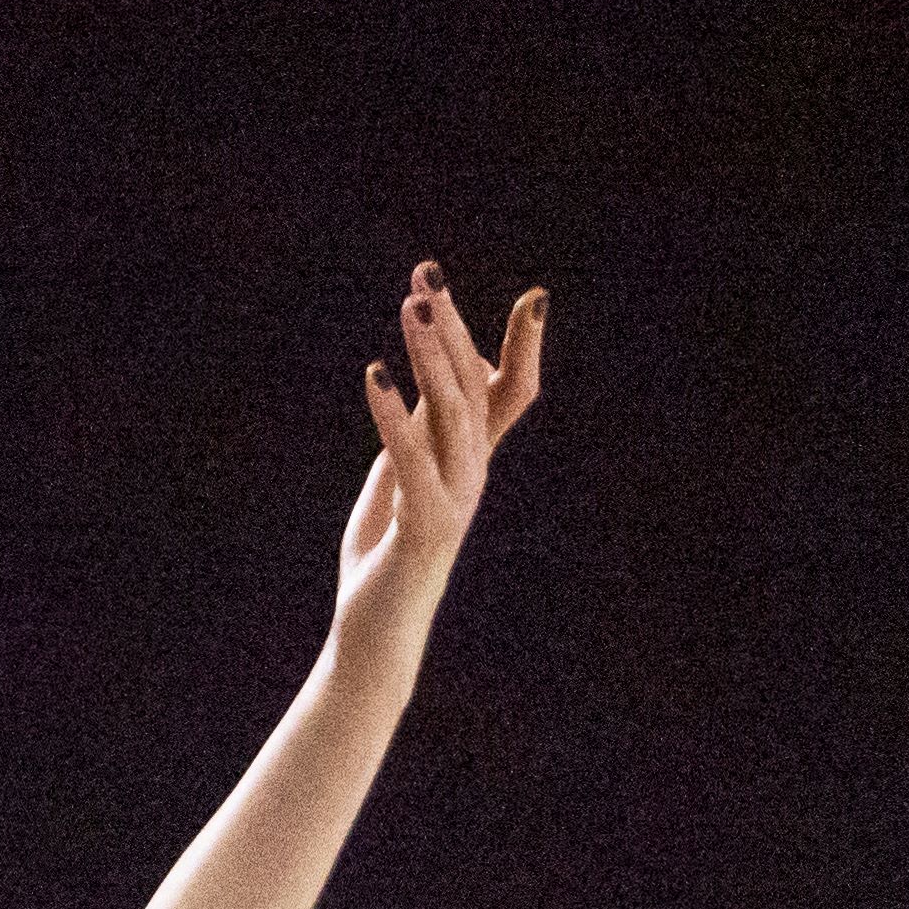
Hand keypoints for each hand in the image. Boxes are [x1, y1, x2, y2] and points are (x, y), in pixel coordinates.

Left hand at [332, 261, 543, 658]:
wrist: (378, 631)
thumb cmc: (387, 552)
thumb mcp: (405, 473)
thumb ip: (423, 424)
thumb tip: (439, 367)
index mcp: (472, 460)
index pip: (511, 391)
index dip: (524, 346)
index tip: (534, 294)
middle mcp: (474, 473)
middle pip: (475, 388)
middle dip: (455, 330)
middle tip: (430, 277)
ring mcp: (455, 498)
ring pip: (452, 414)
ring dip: (431, 356)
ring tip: (411, 306)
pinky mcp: (424, 523)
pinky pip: (409, 458)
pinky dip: (391, 414)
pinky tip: (374, 375)